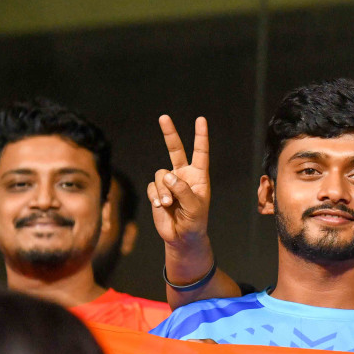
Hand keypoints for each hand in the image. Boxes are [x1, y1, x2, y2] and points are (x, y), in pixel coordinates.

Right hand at [149, 115, 212, 248]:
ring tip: (168, 204)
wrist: (182, 236)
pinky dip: (156, 196)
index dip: (200, 136)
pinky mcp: (157, 191)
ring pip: (161, 174)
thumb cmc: (195, 222)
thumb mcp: (194, 207)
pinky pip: (153, 186)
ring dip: (163, 190)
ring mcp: (169, 183)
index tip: (200, 120)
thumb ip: (182, 190)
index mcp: (199, 176)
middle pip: (175, 150)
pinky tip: (162, 206)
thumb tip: (167, 175)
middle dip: (169, 133)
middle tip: (164, 117)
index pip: (200, 153)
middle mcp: (183, 175)